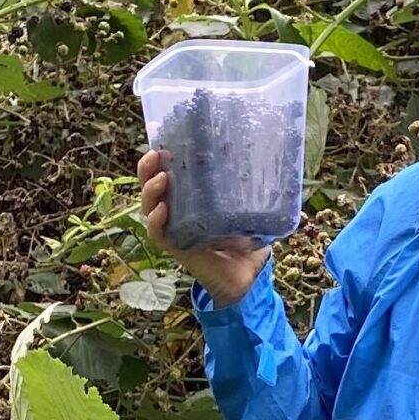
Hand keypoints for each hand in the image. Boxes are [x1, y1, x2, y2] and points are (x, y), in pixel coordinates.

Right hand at [137, 148, 270, 306]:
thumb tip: (271, 163)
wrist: (246, 278)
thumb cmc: (247, 242)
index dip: (160, 159)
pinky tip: (162, 209)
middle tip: (154, 154)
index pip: (168, 175)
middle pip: (152, 188)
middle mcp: (177, 213)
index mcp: (190, 200)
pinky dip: (156, 221)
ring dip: (150, 192)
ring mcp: (174, 230)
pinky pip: (158, 233)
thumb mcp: (249, 210)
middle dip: (147, 170)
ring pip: (149, 208)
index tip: (163, 141)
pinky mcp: (175, 248)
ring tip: (160, 178)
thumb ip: (253, 191)